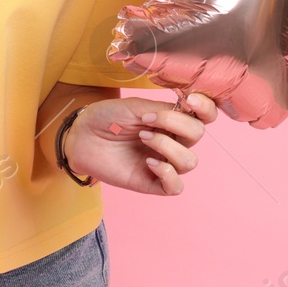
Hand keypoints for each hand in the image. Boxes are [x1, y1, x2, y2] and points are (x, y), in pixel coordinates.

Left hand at [61, 92, 217, 195]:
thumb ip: (163, 109)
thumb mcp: (135, 106)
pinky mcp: (152, 183)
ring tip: (143, 137)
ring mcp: (164, 162)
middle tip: (146, 120)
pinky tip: (149, 162)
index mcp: (172, 119)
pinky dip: (167, 173)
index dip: (206, 107)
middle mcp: (173, 141)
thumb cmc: (106, 117)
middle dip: (176, 124)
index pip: (204, 116)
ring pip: (189, 161)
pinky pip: (176, 186)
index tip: (189, 100)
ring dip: (167, 146)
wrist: (81, 136)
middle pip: (198, 135)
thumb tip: (186, 112)